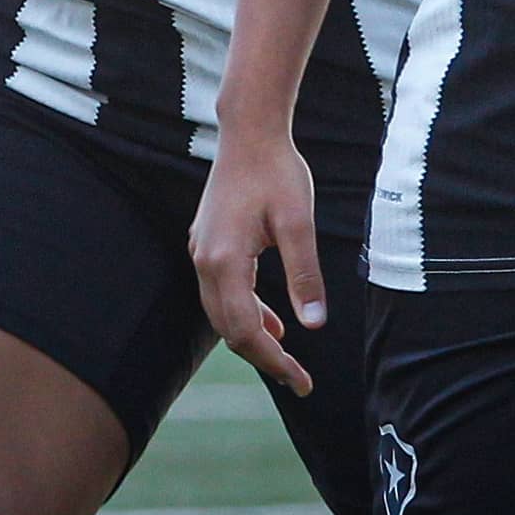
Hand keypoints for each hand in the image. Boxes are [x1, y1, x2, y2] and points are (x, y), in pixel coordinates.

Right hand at [188, 129, 327, 396]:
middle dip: (263, 357)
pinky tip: (270, 318)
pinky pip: (221, 291)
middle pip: (228, 328)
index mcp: (225, 261)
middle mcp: (204, 260)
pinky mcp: (206, 242)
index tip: (302, 382)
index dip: (274, 362)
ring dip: (252, 335)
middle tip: (299, 380)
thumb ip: (305, 275)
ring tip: (286, 357)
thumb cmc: (277, 172)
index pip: (245, 330)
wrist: (249, 132)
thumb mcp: (299, 223)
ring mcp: (201, 251)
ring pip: (221, 312)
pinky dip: (244, 311)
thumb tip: (314, 325)